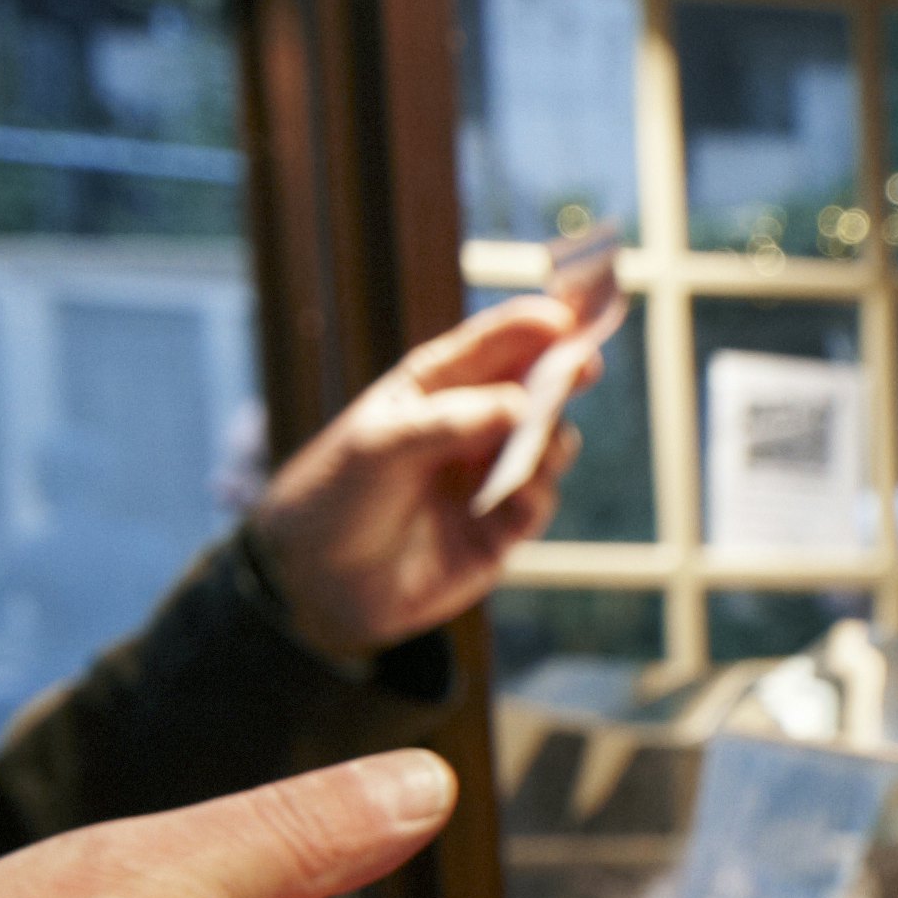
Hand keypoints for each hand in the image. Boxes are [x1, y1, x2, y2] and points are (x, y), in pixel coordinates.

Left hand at [246, 296, 604, 661]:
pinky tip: (519, 492)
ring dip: (550, 441)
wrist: (313, 581)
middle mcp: (468, 430)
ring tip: (541, 441)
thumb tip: (521, 405)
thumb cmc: (334, 496)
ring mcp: (485, 480)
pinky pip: (535, 505)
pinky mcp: (496, 533)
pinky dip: (536, 494)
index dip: (529, 328)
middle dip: (562, 376)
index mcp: (434, 391)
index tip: (564, 317)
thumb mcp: (379, 445)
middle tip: (585, 365)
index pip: (491, 348)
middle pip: (532, 392)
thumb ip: (450, 422)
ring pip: (546, 448)